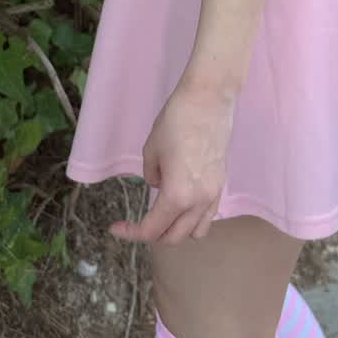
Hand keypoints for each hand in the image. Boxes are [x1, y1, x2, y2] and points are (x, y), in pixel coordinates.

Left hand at [109, 79, 237, 244]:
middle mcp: (199, 202)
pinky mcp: (221, 184)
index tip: (116, 227)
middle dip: (152, 236)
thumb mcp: (151, 150)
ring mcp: (214, 195)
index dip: (131, 233)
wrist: (208, 100)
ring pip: (196, 232)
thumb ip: (151, 176)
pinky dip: (193, 219)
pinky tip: (182, 205)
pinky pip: (208, 216)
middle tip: (136, 224)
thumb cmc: (175, 121)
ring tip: (162, 218)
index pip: (152, 229)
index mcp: (177, 196)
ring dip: (177, 231)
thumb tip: (158, 186)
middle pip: (175, 237)